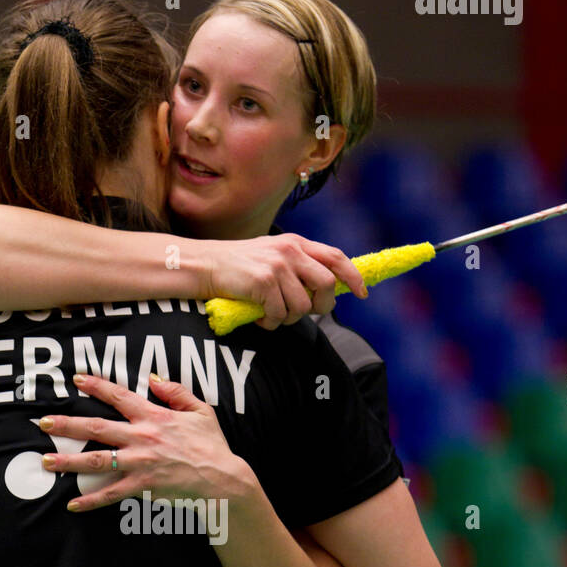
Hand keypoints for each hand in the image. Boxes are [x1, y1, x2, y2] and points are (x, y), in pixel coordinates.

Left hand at [39, 372, 253, 511]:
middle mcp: (141, 437)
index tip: (76, 379)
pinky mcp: (141, 486)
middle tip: (43, 424)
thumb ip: (176, 392)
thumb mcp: (200, 411)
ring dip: (68, 461)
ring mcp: (139, 463)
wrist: (221, 479)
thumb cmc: (212, 446)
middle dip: (67, 425)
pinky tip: (72, 504)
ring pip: (96, 460)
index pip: (119, 397)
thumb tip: (153, 378)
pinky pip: (111, 493)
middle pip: (96, 428)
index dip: (97, 386)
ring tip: (46, 461)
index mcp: (154, 416)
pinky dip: (91, 501)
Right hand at [203, 232, 366, 328]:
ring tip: (271, 314)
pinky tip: (258, 316)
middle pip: (326, 285)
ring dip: (288, 318)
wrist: (204, 265)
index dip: (353, 277)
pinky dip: (270, 323)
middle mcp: (291, 250)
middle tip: (304, 313)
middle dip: (320, 306)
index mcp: (296, 243)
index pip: (336, 257)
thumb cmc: (238, 267)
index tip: (362, 293)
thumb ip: (298, 266)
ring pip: (302, 307)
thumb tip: (323, 291)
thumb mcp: (273, 256)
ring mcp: (278, 265)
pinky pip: (279, 315)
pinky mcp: (265, 282)